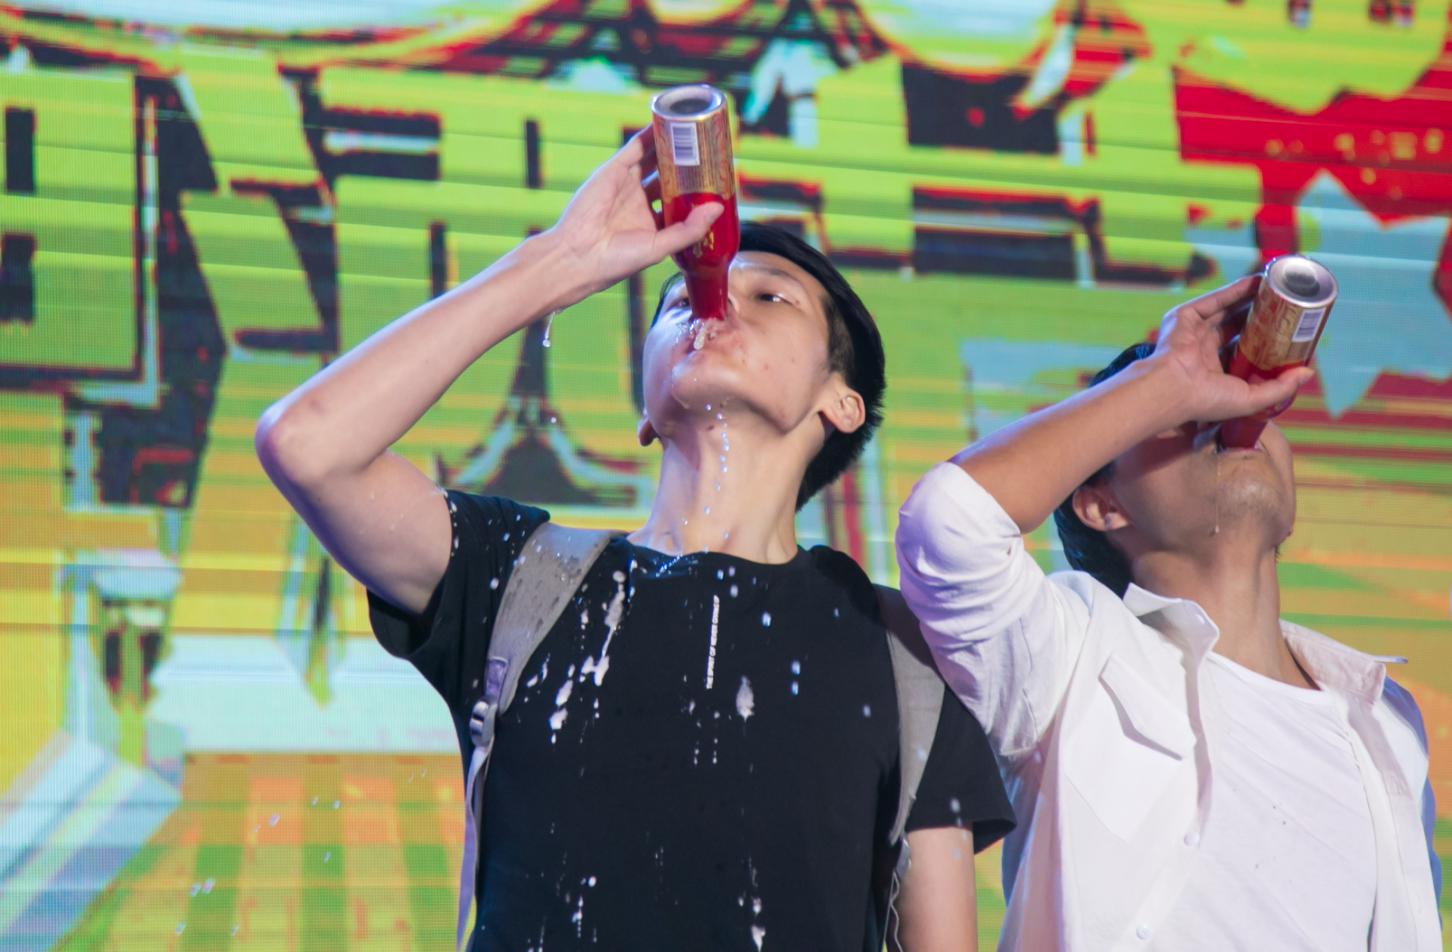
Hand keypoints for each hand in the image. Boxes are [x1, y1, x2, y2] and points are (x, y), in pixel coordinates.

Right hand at [543, 128, 723, 303]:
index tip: (719, 179)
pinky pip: (636, 147)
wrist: (578, 256)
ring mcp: (627, 184)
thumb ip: (689, 229)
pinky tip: (666, 122)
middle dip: (688, 164)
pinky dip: (650, 134)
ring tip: (693, 130)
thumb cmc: (616, 260)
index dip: (698, 190)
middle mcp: (640, 201)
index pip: (680, 200)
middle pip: (670, 176)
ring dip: (672, 145)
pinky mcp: (613, 171)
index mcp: (652, 222)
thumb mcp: (660, 247)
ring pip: (655, 158)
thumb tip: (717, 207)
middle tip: (710, 150)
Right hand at [1147, 275, 1315, 423]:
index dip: (1264, 338)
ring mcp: (1193, 331)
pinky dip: (1235, 290)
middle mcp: (1203, 349)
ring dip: (1250, 297)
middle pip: (1237, 324)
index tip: (1286, 330)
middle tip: (1283, 304)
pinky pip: (1214, 300)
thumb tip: (1308, 372)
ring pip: (1227, 309)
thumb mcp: (1252, 399)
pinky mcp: (1184, 317)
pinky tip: (1255, 282)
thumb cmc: (1206, 400)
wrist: (1172, 389)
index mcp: (1215, 370)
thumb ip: (1280, 387)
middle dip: (1260, 314)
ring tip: (1274, 287)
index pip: (1244, 349)